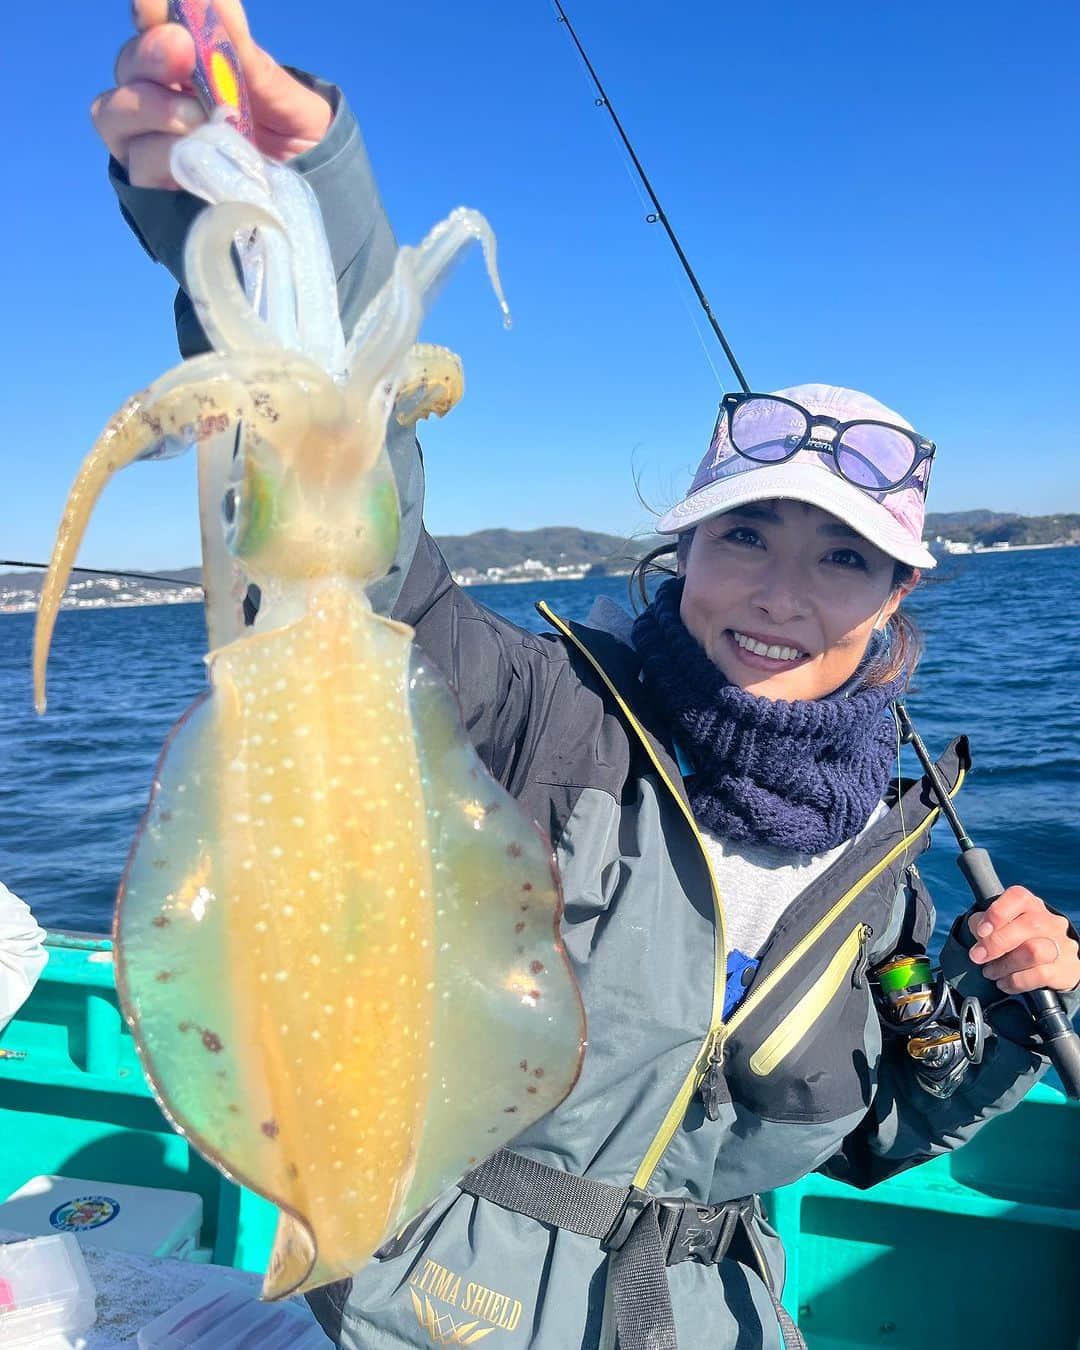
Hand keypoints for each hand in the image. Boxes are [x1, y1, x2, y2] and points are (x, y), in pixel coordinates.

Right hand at [91, 0, 331, 188]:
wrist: (316, 207)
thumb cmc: (300, 145)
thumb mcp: (288, 101)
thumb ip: (249, 58)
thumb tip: (218, 1)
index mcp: (190, 66)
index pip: (152, 25)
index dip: (148, 10)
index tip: (153, 5)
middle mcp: (161, 99)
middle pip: (126, 66)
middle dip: (150, 55)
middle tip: (184, 52)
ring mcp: (151, 145)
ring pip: (114, 114)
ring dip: (152, 108)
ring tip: (199, 120)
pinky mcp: (154, 191)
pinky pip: (136, 167)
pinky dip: (162, 157)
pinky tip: (196, 157)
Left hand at [967, 886, 1079, 994]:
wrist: (1048, 964)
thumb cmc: (1015, 940)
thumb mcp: (997, 927)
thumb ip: (983, 924)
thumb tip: (980, 934)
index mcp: (1031, 905)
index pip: (1018, 897)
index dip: (997, 913)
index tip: (981, 931)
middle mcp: (1050, 922)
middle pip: (1028, 925)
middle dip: (996, 943)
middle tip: (977, 957)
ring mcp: (1061, 945)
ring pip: (1034, 951)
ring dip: (1004, 965)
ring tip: (990, 972)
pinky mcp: (1067, 969)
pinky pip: (1040, 975)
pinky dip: (1015, 981)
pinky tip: (1004, 982)